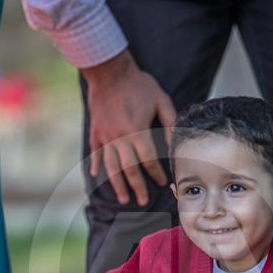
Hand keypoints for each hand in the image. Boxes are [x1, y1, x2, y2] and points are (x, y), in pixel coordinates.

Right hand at [82, 50, 176, 206]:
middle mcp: (119, 138)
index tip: (161, 182)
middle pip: (128, 169)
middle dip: (137, 187)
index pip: (148, 160)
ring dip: (117, 184)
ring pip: (111, 166)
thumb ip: (170, 122)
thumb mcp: (160, 100)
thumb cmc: (138, 84)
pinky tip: (95, 175)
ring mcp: (105, 135)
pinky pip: (95, 152)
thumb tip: (176, 142)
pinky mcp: (95, 130)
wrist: (109, 70)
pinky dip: (95, 165)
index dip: (156, 173)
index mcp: (137, 131)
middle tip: (142, 202)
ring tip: (122, 198)